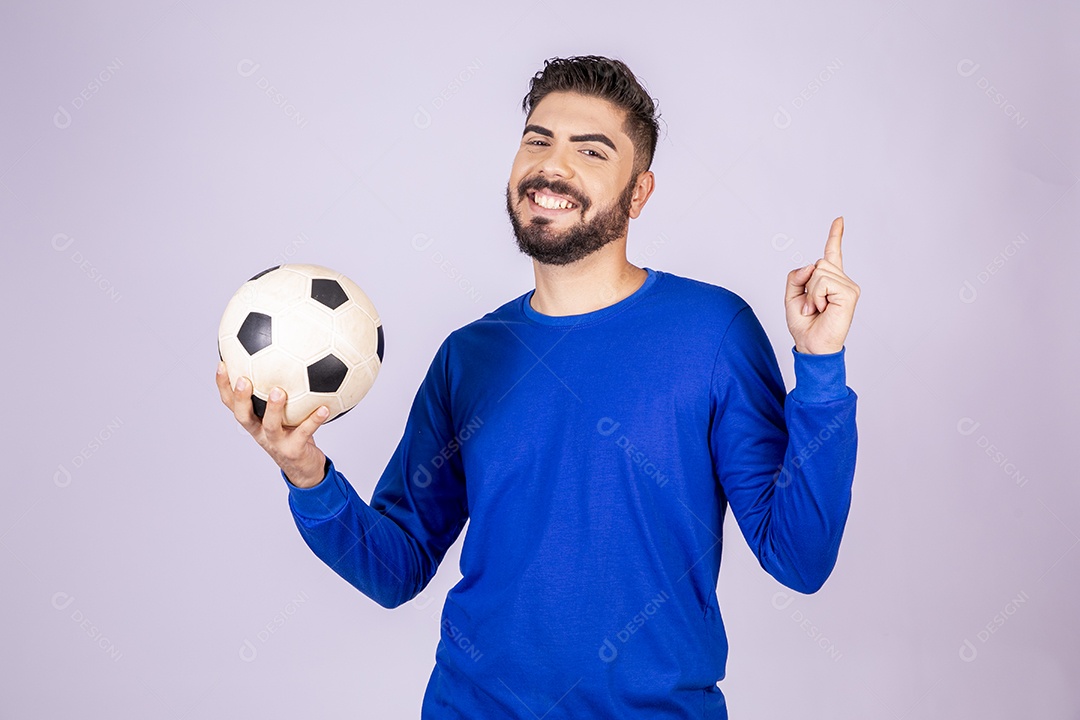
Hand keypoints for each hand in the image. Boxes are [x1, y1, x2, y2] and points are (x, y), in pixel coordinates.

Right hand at [215, 362, 328, 487]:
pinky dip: (314, 420)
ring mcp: (276, 443)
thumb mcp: (284, 413)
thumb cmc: (293, 433)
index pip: (231, 403)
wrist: (303, 468)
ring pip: (270, 426)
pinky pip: (305, 432)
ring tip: (280, 392)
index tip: (222, 363)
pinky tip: (324, 407)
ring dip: (273, 409)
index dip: (223, 386)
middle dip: (240, 398)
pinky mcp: (294, 450)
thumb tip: (288, 357)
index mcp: (254, 421)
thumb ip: (280, 391)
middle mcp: (260, 432)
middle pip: (243, 416)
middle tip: (243, 379)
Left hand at [784, 217, 860, 354]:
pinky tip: (822, 308)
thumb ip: (796, 276)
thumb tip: (813, 264)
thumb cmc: (804, 325)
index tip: (839, 219)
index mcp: (828, 280)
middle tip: (810, 305)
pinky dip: (816, 295)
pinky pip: (824, 281)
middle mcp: (841, 281)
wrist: (811, 345)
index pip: (832, 253)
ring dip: (810, 292)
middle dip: (806, 284)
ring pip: (820, 271)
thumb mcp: (791, 296)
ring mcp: (848, 286)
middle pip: (818, 263)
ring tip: (816, 308)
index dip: (835, 236)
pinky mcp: (850, 293)